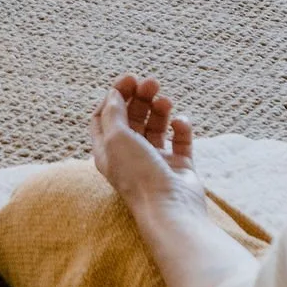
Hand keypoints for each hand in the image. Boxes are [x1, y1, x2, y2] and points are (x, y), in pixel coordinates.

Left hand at [90, 75, 205, 207]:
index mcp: (108, 152)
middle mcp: (130, 156)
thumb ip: (114, 112)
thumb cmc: (138, 174)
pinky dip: (181, 126)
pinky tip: (180, 123)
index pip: (105, 117)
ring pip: (156, 126)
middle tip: (151, 83)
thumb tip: (113, 93)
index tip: (130, 79)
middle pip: (132, 118)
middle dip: (140, 98)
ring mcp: (156, 161)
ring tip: (165, 100)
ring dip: (159, 109)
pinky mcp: (179, 165)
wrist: (170, 208)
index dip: (115, 95)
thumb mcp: (116, 138)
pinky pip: (180, 139)